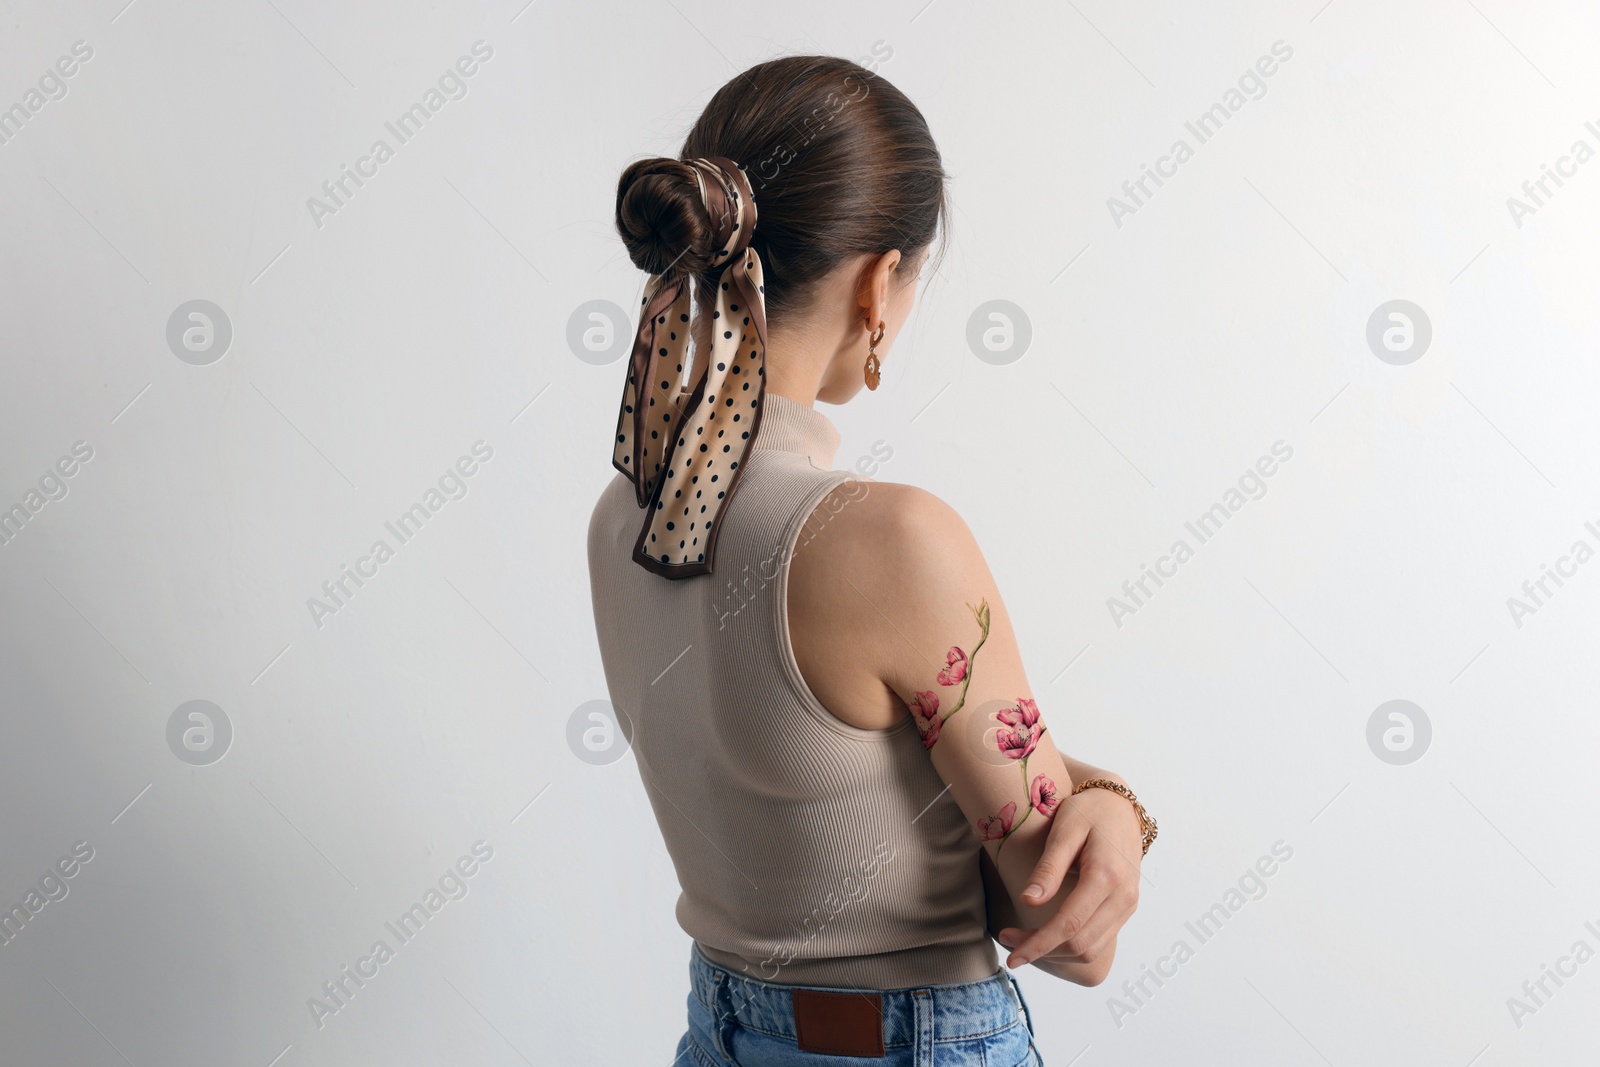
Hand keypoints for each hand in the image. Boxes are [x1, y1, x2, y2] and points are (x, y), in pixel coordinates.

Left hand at [994, 781, 1144, 973]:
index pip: (1069, 925)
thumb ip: (1048, 868)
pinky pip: (1099, 941)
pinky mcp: (1125, 908)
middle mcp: (1123, 896)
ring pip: (1092, 950)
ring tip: (1023, 941)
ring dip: (1056, 955)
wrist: (1120, 805)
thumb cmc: (1088, 811)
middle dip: (1042, 951)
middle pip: (1080, 946)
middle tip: (1009, 943)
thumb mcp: (1064, 830)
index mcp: (1106, 875)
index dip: (1038, 945)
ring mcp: (1128, 905)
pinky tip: (1047, 937)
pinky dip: (1071, 948)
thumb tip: (1027, 901)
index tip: (1011, 957)